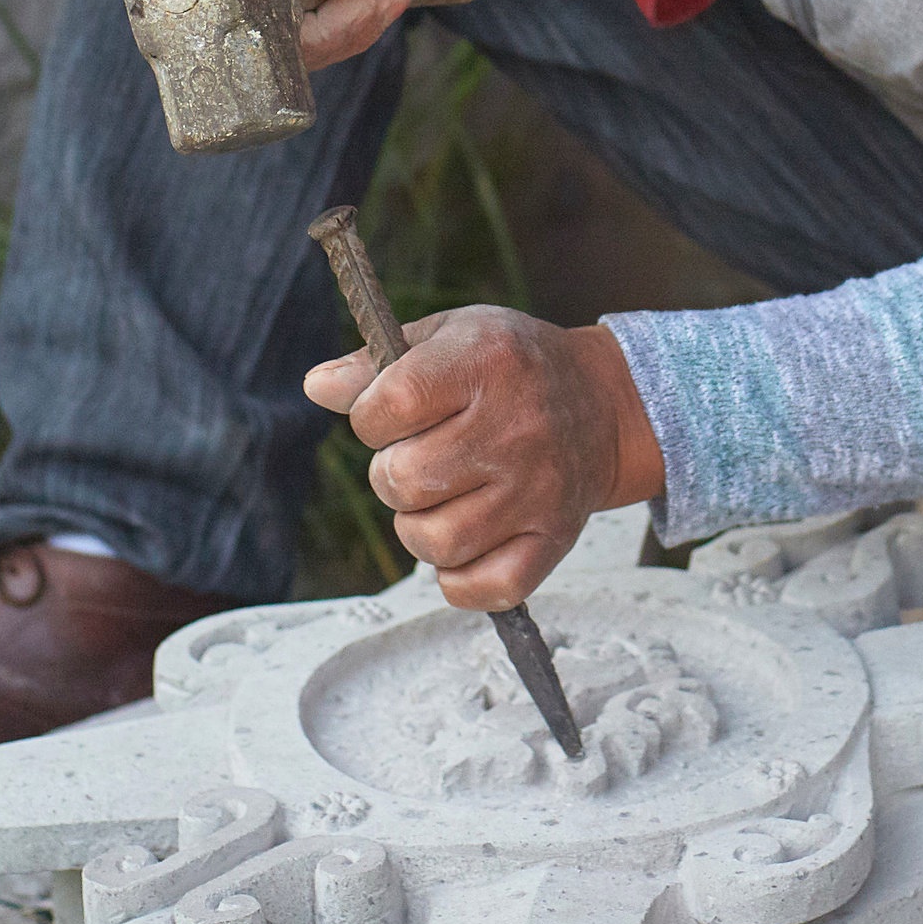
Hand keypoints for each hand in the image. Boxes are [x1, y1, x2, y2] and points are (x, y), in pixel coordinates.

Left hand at [305, 305, 665, 608]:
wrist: (604, 404)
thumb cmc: (513, 367)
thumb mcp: (452, 335)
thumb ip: (380, 362)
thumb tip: (318, 386)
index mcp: (486, 363)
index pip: (389, 406)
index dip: (369, 417)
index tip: (388, 415)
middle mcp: (516, 427)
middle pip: (404, 481)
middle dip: (393, 473)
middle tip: (420, 458)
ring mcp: (538, 490)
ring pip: (435, 542)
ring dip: (419, 527)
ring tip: (440, 499)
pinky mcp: (554, 540)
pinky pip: (484, 589)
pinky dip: (458, 577)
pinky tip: (465, 541)